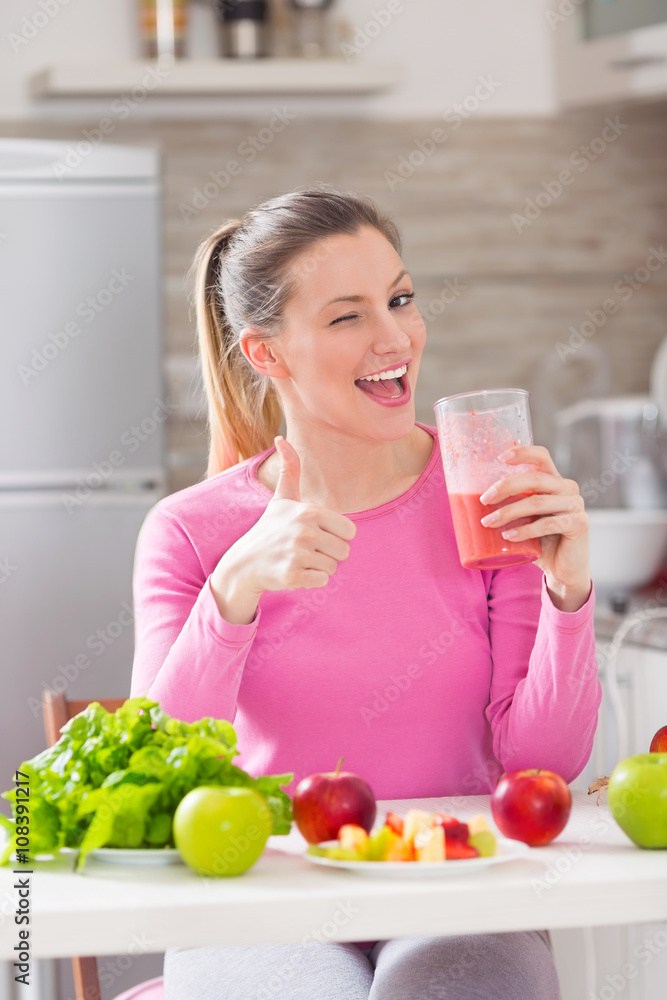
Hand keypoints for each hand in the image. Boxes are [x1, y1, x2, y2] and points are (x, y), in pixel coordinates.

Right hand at [227, 436, 356, 594]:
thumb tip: (280, 438)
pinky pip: (322, 581)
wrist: (244, 563)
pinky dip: (310, 580)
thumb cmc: (269, 529)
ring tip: (298, 560)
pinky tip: (294, 572)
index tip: (316, 535)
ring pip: (333, 568)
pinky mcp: (293, 575)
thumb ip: (290, 470)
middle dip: (328, 554)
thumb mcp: (281, 499)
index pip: (350, 531)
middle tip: (305, 550)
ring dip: (318, 568)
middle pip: (344, 551)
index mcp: (310, 512)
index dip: (336, 536)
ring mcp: (298, 554)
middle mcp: (305, 531)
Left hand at [479, 445, 591, 611]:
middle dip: (505, 486)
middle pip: (535, 478)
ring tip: (488, 522)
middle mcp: (567, 488)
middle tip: (484, 500)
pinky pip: (548, 524)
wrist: (563, 569)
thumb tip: (469, 501)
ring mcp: (575, 505)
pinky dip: (525, 530)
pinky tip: (509, 536)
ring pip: (538, 502)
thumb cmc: (539, 541)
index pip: (541, 457)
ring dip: (509, 512)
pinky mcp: (579, 524)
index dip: (523, 452)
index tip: (500, 457)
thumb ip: (510, 506)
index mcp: (554, 481)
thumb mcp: (523, 519)